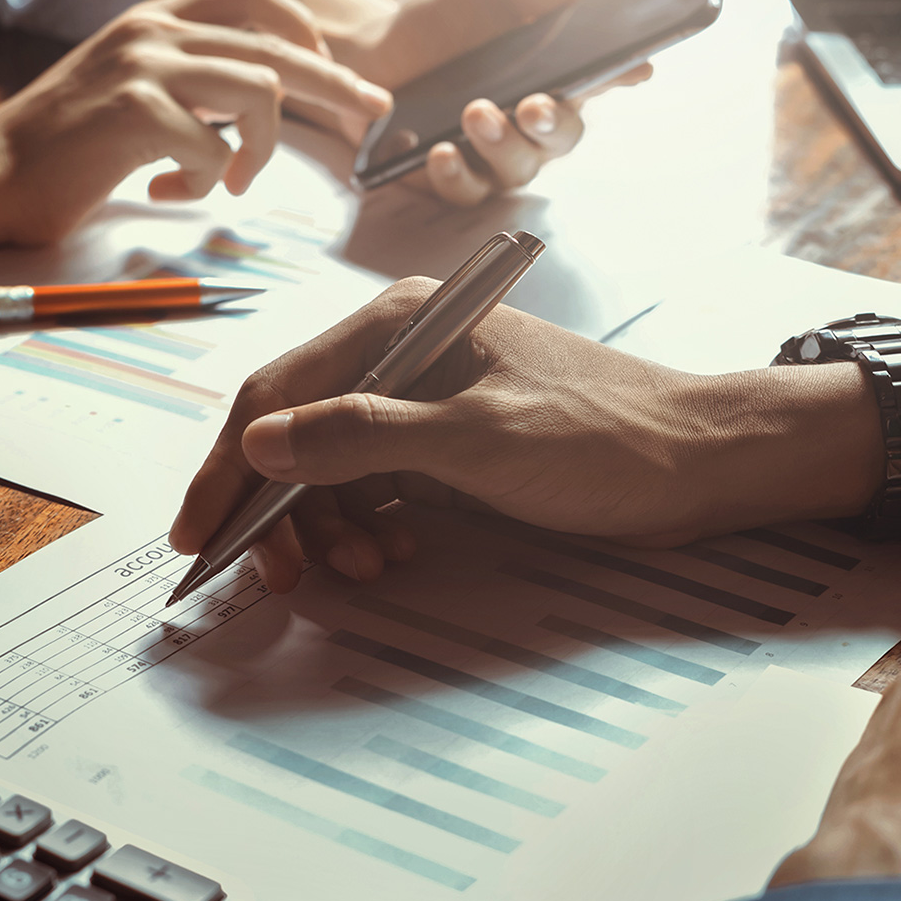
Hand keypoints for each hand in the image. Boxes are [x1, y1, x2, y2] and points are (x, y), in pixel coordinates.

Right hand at [0, 0, 391, 245]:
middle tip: (372, 115)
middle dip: (337, 85)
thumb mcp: (135, 93)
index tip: (334, 77)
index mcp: (158, 21)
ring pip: (261, 89)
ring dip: (261, 149)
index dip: (309, 35)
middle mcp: (155, 31)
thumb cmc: (65, 149)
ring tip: (230, 184)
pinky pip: (214, 149)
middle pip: (279, 44)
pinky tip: (167, 193)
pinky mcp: (133, 112)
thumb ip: (190, 84)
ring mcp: (145, 67)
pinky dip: (204, 183)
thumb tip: (258, 103)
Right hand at [168, 278, 900, 592]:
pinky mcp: (449, 442)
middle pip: (295, 430)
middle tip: (279, 577)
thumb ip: (363, 439)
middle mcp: (401, 351)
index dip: (228, 466)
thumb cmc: (605, 438)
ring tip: (360, 571)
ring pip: (330, 467)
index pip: (278, 391)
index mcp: (400, 323)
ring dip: (326, 526)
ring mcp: (424, 398)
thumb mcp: (477, 441)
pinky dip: (364, 527)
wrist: (703, 464)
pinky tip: (385, 557)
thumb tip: (262, 444)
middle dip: (277, 509)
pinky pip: (374, 486)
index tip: (197, 536)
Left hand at [299, 0, 653, 205]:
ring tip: (474, 112)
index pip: (599, 83)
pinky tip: (440, 151)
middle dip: (550, 125)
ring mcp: (490, 156)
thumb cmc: (447, 19)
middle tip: (531, 105)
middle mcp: (529, 125)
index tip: (631, 70)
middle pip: (561, 141)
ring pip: (516, 171)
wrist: (372, 42)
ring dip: (500, 145)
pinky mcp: (449, 177)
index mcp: (553, 78)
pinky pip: (464, 192)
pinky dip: (456, 174)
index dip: (620, 78)